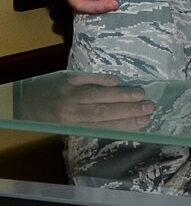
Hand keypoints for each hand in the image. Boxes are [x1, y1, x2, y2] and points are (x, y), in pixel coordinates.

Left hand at [23, 72, 153, 128]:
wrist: (25, 102)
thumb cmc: (53, 118)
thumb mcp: (70, 127)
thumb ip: (93, 124)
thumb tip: (126, 120)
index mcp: (72, 126)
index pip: (102, 126)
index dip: (124, 124)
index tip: (144, 121)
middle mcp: (69, 111)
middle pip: (102, 110)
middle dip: (128, 109)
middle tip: (150, 106)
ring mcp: (67, 93)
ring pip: (96, 94)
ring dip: (120, 94)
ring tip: (140, 94)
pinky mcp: (66, 78)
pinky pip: (86, 78)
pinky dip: (102, 79)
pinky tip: (118, 81)